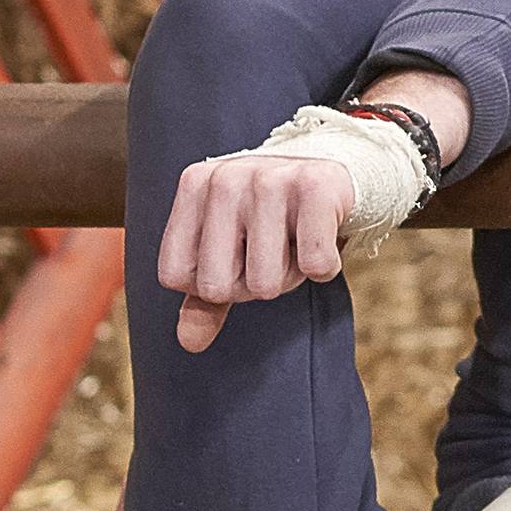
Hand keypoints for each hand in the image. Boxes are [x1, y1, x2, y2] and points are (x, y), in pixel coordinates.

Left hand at [159, 155, 355, 353]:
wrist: (333, 168)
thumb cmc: (271, 217)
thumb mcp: (230, 249)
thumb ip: (204, 297)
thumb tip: (189, 342)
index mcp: (195, 186)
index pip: (177, 276)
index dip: (212, 284)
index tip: (237, 258)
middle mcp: (226, 178)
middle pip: (218, 287)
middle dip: (252, 285)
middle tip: (271, 255)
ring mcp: (271, 179)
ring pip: (266, 282)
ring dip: (290, 276)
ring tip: (296, 245)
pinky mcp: (316, 186)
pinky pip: (314, 265)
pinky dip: (325, 268)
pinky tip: (323, 239)